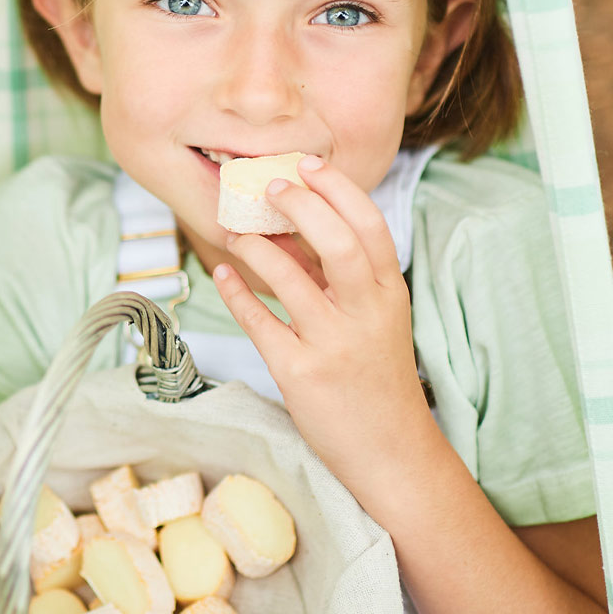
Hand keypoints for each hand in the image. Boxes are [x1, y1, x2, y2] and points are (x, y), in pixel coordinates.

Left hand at [210, 155, 436, 501]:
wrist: (390, 449)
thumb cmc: (377, 376)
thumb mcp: (376, 319)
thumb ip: (343, 276)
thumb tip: (295, 225)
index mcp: (388, 293)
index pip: (370, 225)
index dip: (338, 188)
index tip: (308, 164)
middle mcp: (366, 314)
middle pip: (338, 242)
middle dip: (301, 206)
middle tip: (269, 187)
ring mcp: (333, 344)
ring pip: (290, 279)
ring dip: (257, 247)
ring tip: (235, 231)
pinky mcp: (300, 373)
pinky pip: (260, 323)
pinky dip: (237, 294)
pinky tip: (222, 275)